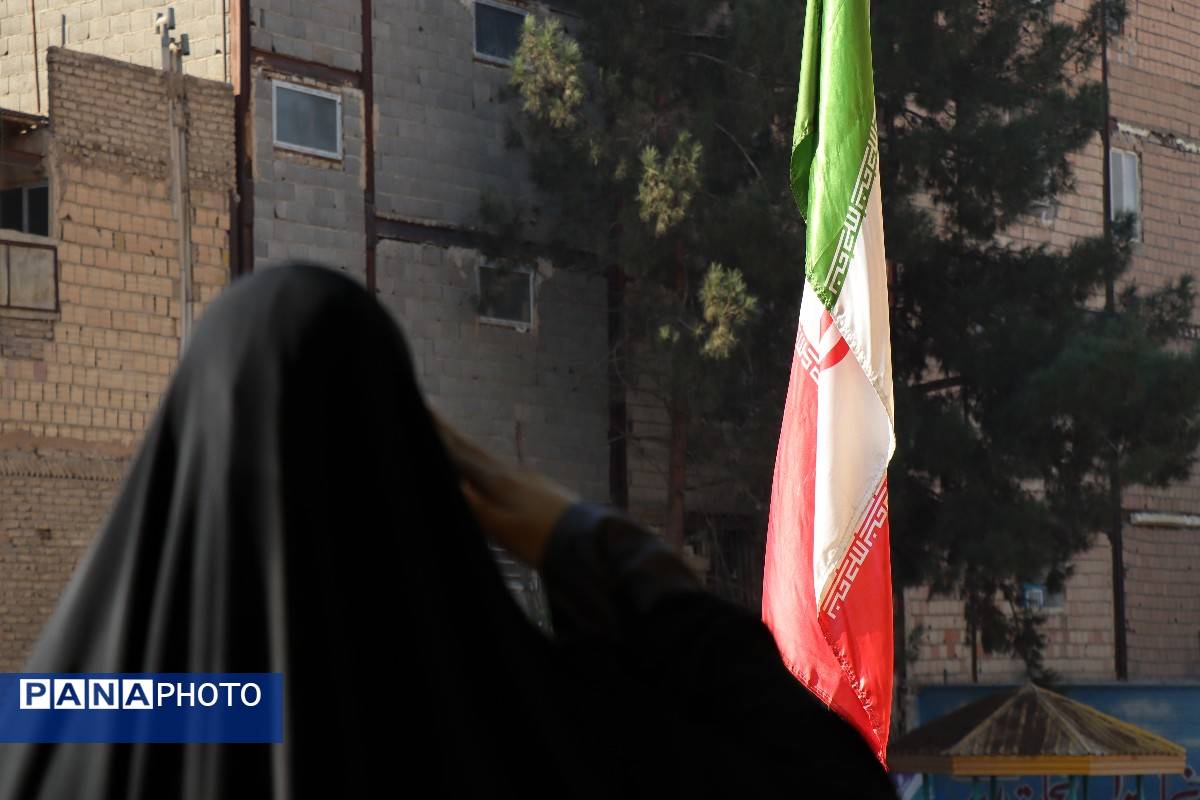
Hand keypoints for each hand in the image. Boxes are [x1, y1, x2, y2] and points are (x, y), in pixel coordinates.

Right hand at [435, 413, 576, 567]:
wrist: (586, 541)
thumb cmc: (541, 539)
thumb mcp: (504, 529)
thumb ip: (477, 508)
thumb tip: (454, 483)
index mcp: (497, 481)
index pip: (461, 452)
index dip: (440, 433)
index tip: (424, 409)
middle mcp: (510, 472)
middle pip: (472, 448)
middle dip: (449, 430)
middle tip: (430, 409)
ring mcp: (525, 477)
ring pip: (486, 457)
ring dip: (465, 445)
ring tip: (451, 437)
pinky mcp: (536, 487)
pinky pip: (500, 468)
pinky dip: (483, 461)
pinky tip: (486, 469)